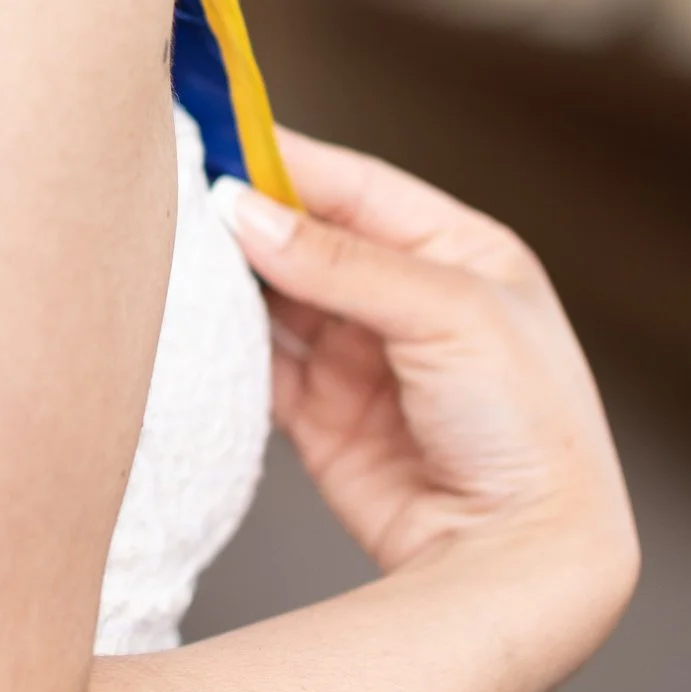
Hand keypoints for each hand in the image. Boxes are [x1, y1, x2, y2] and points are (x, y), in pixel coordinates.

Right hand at [217, 130, 637, 629]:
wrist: (519, 558)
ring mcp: (358, 357)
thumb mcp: (450, 316)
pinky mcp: (319, 414)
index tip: (208, 134)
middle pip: (301, 235)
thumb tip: (243, 210)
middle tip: (168, 191)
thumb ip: (343, 263)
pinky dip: (218, 342)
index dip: (280, 157)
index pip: (351, 185)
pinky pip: (255, 362)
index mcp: (455, 251)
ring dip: (223, 277)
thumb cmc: (528, 428)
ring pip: (270, 296)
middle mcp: (403, 298)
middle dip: (241, 214)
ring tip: (162, 251)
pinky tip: (182, 320)